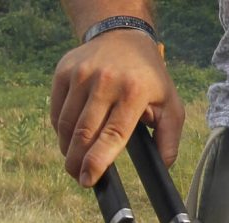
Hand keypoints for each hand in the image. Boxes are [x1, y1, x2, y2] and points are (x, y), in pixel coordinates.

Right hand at [50, 30, 184, 186]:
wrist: (122, 36)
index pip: (113, 134)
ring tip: (76, 161)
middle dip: (77, 163)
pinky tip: (72, 138)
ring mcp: (81, 74)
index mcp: (134, 92)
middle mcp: (105, 81)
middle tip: (80, 178)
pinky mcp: (63, 72)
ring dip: (68, 150)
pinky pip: (57, 112)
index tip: (88, 180)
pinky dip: (62, 131)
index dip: (97, 161)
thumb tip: (162, 168)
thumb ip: (169, 139)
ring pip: (66, 125)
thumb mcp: (170, 105)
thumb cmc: (149, 79)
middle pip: (84, 133)